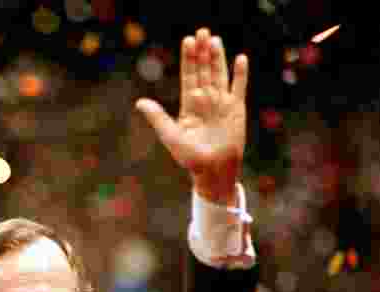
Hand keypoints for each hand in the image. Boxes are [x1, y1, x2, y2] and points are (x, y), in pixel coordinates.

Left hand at [136, 28, 247, 204]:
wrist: (214, 171)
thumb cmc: (190, 158)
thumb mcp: (171, 136)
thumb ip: (158, 118)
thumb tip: (140, 102)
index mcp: (189, 105)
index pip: (188, 76)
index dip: (188, 59)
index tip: (188, 41)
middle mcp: (205, 100)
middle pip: (203, 70)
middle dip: (202, 52)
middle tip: (201, 32)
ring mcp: (221, 103)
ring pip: (219, 74)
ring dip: (217, 57)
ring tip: (214, 39)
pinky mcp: (236, 109)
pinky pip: (239, 87)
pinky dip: (240, 73)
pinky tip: (240, 58)